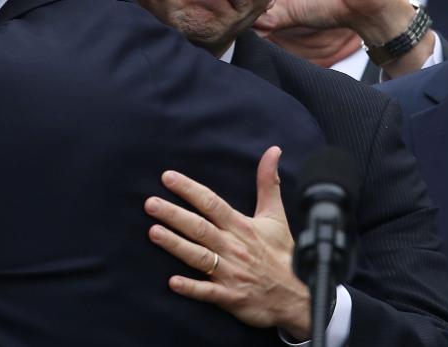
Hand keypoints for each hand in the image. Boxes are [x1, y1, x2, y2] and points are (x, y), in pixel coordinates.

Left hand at [144, 147, 311, 338]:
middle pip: (200, 228)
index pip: (212, 203)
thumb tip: (273, 150)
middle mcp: (233, 247)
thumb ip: (268, 182)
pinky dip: (191, 288)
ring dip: (176, 245)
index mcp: (242, 226)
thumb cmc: (281, 253)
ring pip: (199, 256)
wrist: (297, 295)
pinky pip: (208, 292)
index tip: (167, 177)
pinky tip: (172, 282)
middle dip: (174, 215)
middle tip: (150, 204)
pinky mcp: (230, 296)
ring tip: (153, 232)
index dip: (189, 190)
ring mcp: (231, 273)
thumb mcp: (275, 215)